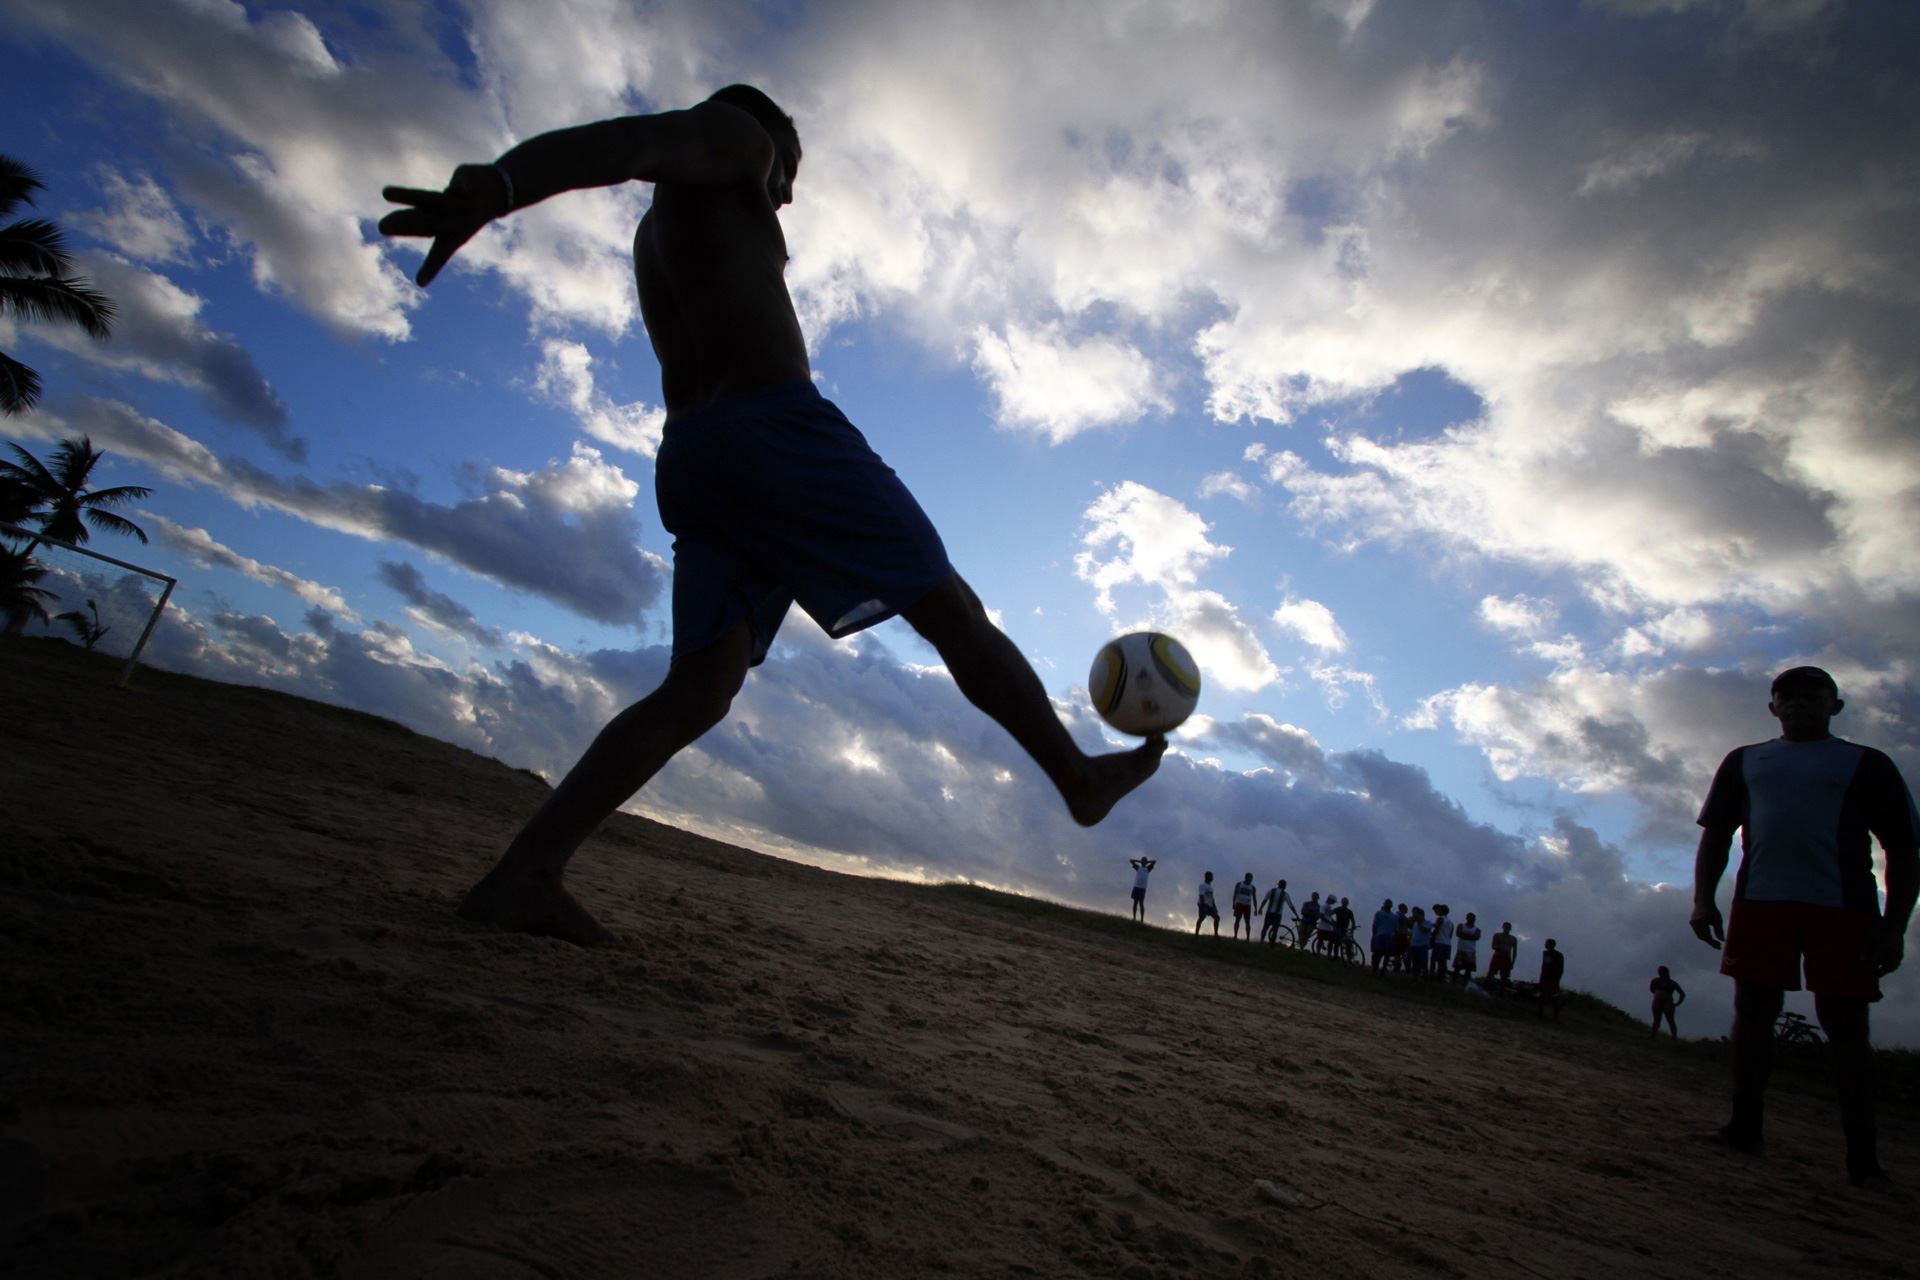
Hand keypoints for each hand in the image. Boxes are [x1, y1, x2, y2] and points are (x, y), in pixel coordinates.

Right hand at [379, 163, 511, 286]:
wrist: (501, 189)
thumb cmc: (465, 205)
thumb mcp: (445, 214)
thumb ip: (421, 219)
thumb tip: (388, 228)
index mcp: (454, 233)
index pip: (440, 253)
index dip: (431, 267)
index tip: (420, 282)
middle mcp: (458, 221)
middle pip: (428, 224)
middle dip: (404, 225)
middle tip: (380, 227)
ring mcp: (464, 203)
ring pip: (435, 201)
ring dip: (409, 196)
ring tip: (385, 192)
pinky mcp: (469, 184)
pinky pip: (463, 185)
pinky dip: (461, 186)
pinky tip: (458, 187)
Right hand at [1690, 902, 1723, 949]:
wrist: (1703, 901)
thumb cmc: (1712, 910)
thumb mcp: (1718, 920)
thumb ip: (1719, 931)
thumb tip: (1722, 941)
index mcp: (1702, 921)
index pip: (1707, 935)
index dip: (1713, 942)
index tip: (1720, 946)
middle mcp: (1695, 922)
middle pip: (1702, 937)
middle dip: (1710, 942)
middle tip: (1719, 946)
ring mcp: (1692, 922)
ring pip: (1699, 935)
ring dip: (1707, 939)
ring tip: (1715, 942)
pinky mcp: (1691, 923)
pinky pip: (1698, 932)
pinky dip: (1704, 935)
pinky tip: (1710, 936)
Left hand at [1865, 918, 1905, 976]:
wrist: (1893, 925)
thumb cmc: (1876, 931)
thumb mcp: (1867, 937)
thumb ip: (1863, 949)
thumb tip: (1861, 961)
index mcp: (1882, 945)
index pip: (1877, 960)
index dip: (1871, 966)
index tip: (1865, 969)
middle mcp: (1892, 950)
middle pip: (1887, 966)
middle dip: (1878, 973)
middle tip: (1870, 976)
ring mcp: (1898, 953)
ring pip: (1892, 967)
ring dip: (1884, 972)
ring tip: (1875, 974)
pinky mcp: (1900, 954)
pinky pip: (1895, 964)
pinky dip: (1889, 968)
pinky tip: (1882, 969)